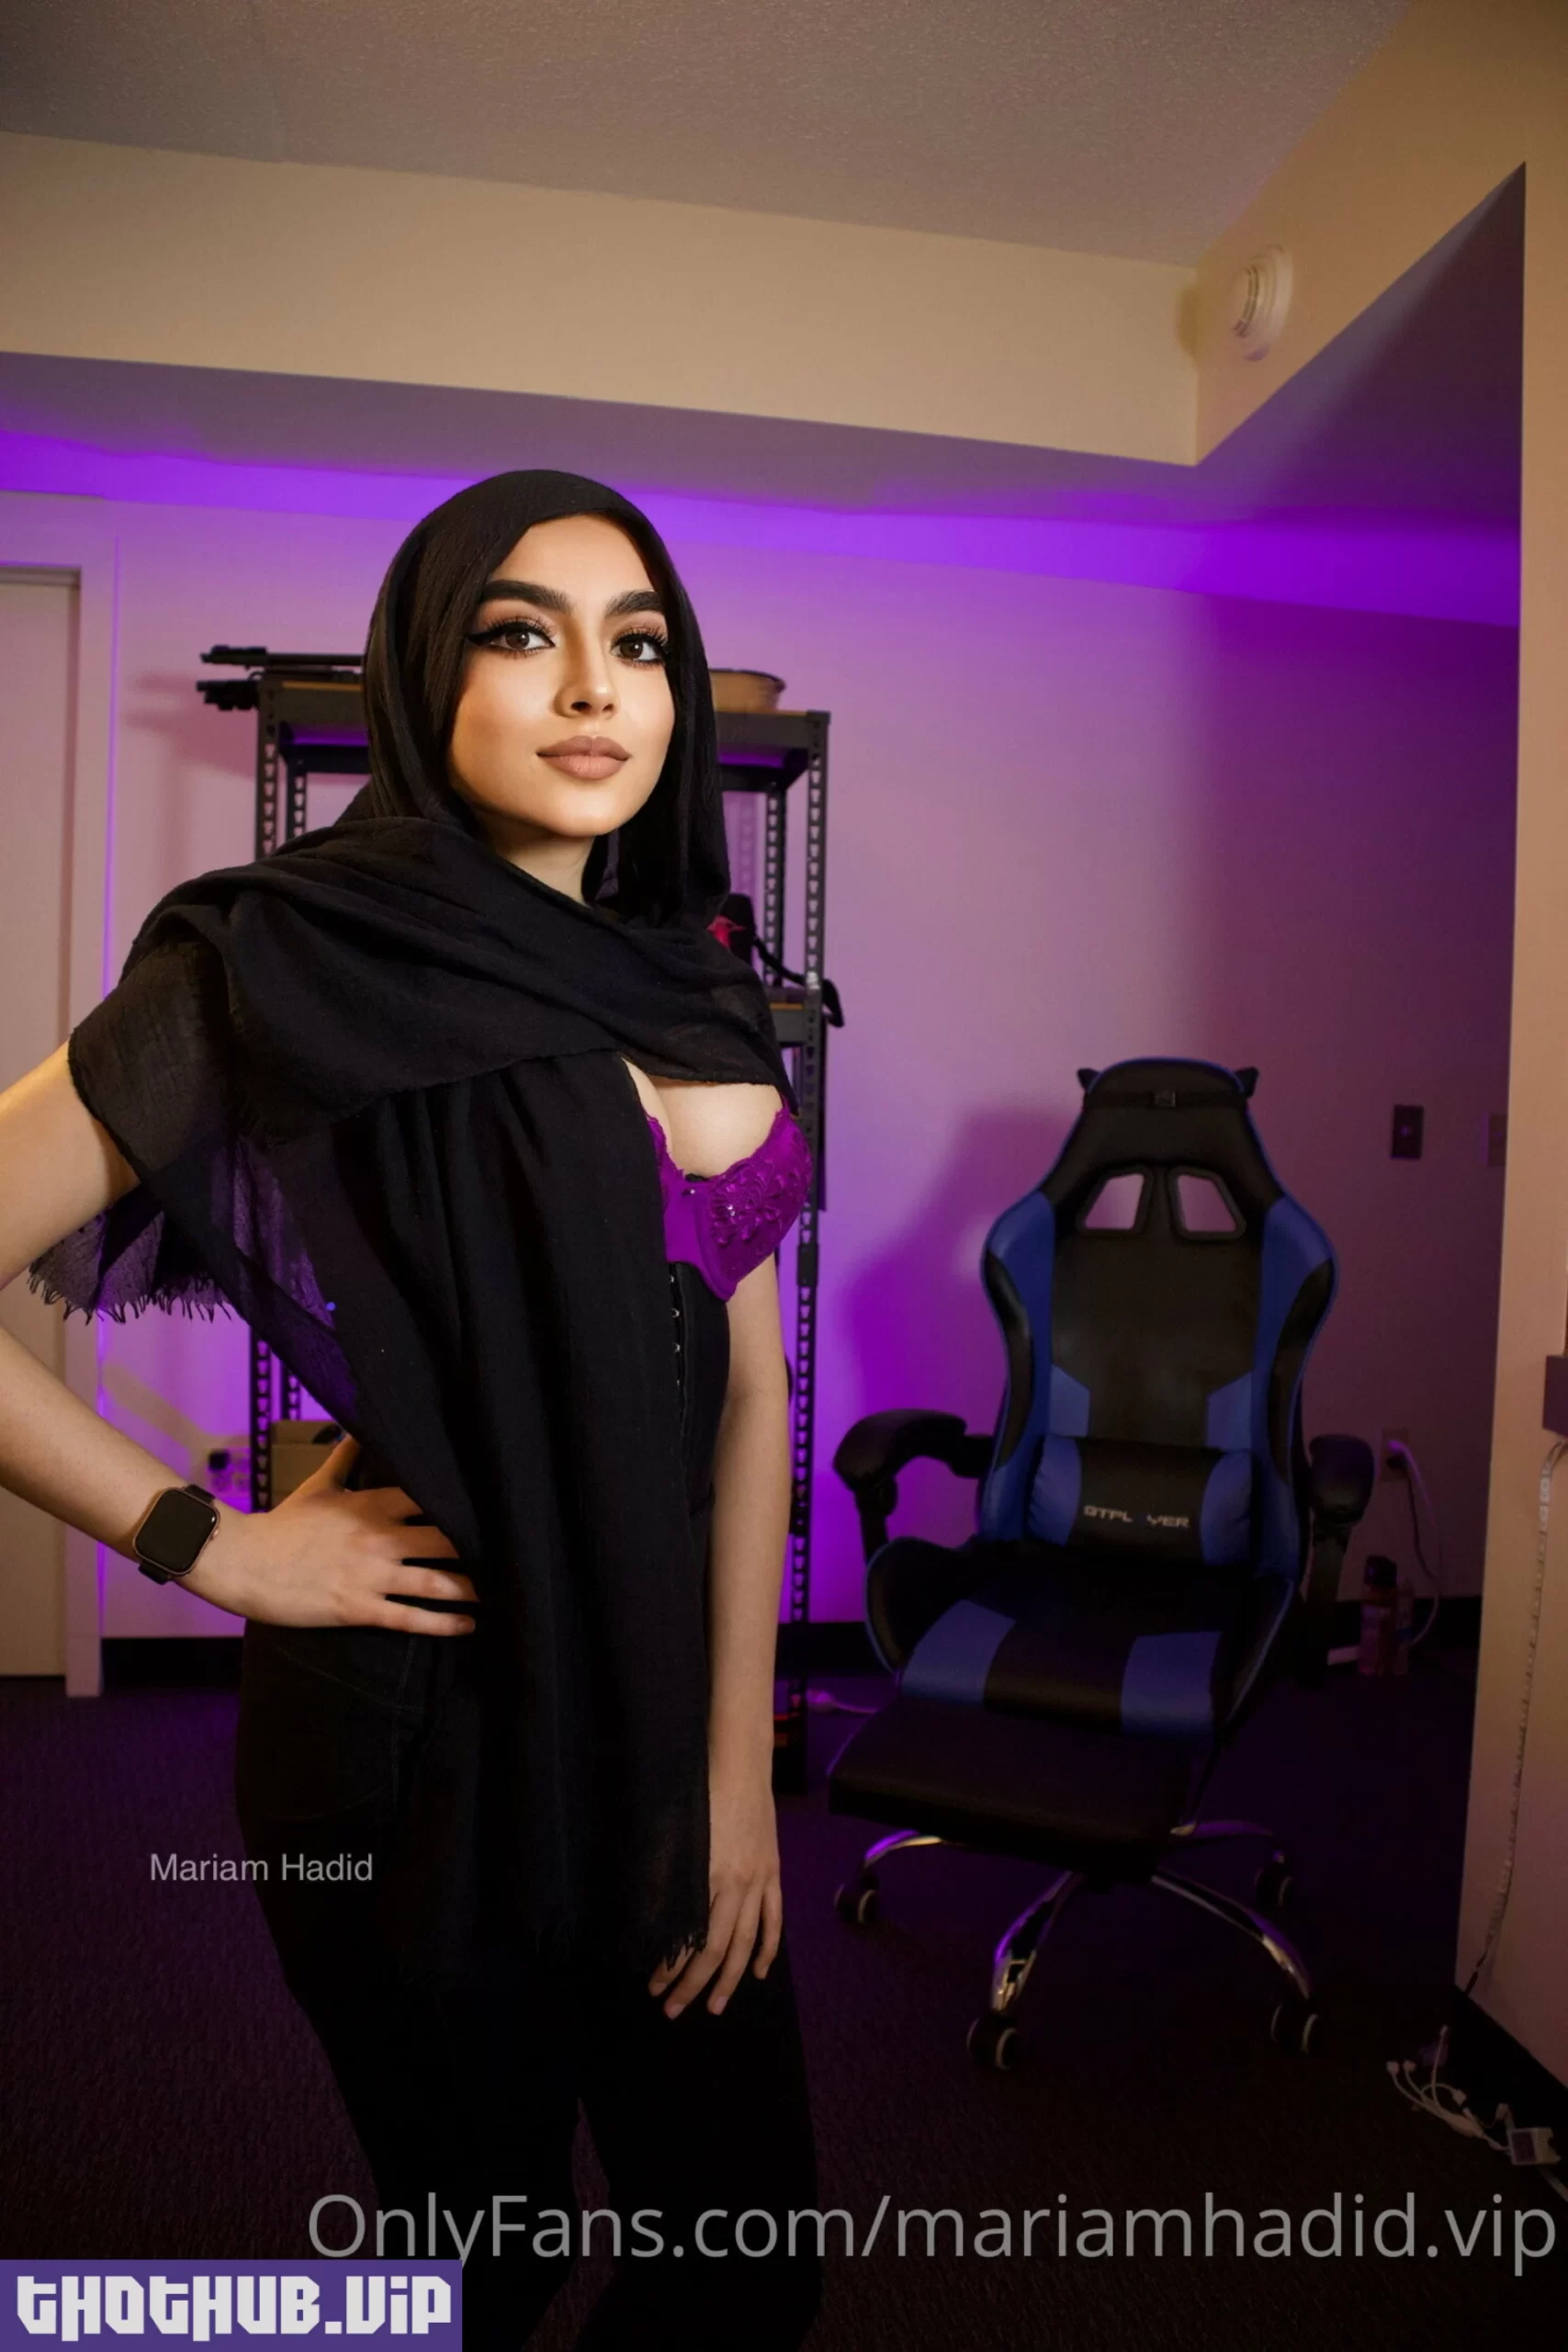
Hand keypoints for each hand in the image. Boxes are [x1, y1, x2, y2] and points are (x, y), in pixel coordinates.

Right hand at [183, 1434, 477, 1633]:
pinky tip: (469, 1624)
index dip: (465, 1502)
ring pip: (436, 1582)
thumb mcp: (320, 1485)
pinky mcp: (360, 1608)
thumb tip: (362, 1426)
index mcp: (372, 1504)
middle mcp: (380, 1537)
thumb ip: (346, 1457)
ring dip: (472, 1588)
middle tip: (510, 1553)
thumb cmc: (284, 1524)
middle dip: (480, 1547)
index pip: (432, 1497)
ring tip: (500, 1592)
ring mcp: (372, 1575)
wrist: (244, 1562)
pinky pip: (411, 1618)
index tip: (494, 1506)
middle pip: (446, 1539)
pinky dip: (445, 1623)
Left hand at [648, 1752, 781, 2017]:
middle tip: (673, 2010)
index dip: (672, 1967)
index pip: (691, 1938)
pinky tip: (759, 1974)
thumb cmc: (700, 1794)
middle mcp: (739, 1885)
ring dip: (730, 1979)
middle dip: (693, 1984)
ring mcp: (760, 1881)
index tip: (653, 1986)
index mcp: (710, 1876)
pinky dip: (768, 1949)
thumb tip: (651, 1922)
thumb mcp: (673, 1836)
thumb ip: (664, 1879)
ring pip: (748, 1943)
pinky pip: (773, 1919)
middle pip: (718, 1949)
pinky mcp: (773, 1873)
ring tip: (714, 2006)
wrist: (740, 1765)